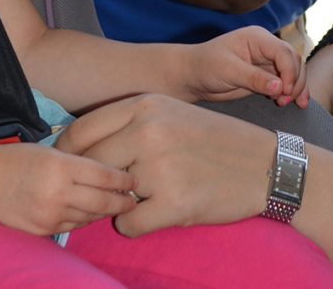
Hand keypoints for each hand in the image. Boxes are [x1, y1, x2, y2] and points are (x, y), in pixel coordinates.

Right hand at [0, 143, 137, 235]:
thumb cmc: (18, 159)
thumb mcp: (51, 152)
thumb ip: (78, 163)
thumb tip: (111, 174)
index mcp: (61, 166)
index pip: (104, 175)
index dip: (123, 179)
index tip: (134, 179)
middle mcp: (58, 192)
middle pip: (102, 201)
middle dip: (122, 201)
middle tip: (133, 199)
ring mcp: (50, 214)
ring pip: (90, 216)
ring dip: (104, 211)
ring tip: (116, 205)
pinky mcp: (43, 229)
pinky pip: (73, 226)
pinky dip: (85, 219)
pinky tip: (90, 212)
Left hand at [57, 94, 274, 236]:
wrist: (267, 166)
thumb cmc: (214, 140)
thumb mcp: (171, 114)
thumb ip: (127, 125)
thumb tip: (76, 148)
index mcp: (146, 105)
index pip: (82, 130)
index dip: (67, 152)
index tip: (65, 167)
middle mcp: (149, 131)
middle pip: (89, 165)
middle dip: (92, 183)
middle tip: (105, 192)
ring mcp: (160, 167)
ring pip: (107, 195)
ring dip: (117, 204)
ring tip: (143, 198)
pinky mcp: (174, 203)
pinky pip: (128, 225)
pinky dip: (136, 226)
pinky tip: (157, 214)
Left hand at [183, 26, 308, 107]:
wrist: (194, 76)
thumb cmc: (206, 66)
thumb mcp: (229, 70)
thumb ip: (254, 78)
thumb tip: (280, 87)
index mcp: (258, 38)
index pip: (284, 52)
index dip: (289, 71)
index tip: (285, 90)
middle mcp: (266, 48)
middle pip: (294, 61)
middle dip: (294, 81)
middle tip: (284, 100)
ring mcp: (267, 63)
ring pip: (294, 72)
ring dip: (296, 89)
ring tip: (284, 103)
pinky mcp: (266, 77)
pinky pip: (287, 83)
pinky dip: (293, 93)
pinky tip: (299, 103)